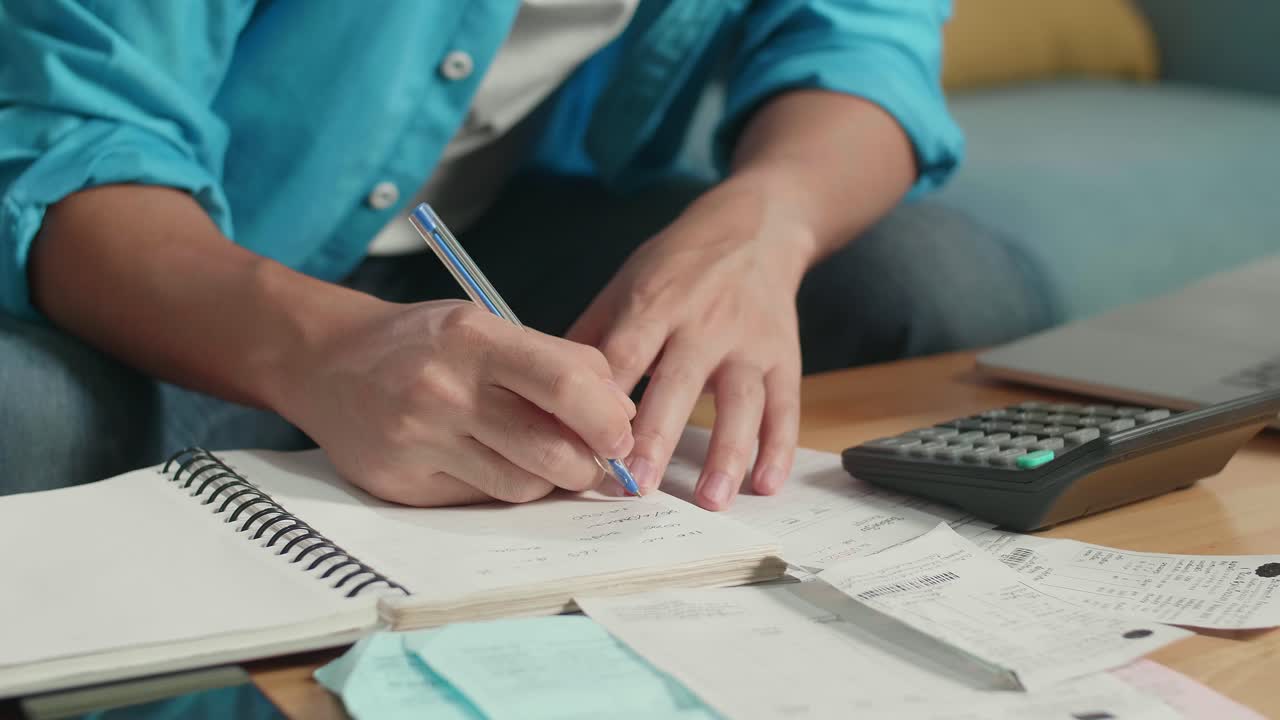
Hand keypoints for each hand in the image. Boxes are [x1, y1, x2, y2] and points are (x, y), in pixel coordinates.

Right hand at [277, 299, 635, 505]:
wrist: (324, 361)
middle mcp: (443, 390)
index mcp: (472, 339)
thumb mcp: (484, 326)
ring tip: (533, 454)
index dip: (608, 418)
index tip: (622, 434)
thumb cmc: (421, 343)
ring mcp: (418, 442)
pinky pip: (480, 501)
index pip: (565, 384)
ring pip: (522, 486)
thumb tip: (621, 414)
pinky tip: (483, 460)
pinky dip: (499, 487)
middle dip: (589, 464)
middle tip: (593, 458)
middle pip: (552, 450)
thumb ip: (556, 363)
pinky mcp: (401, 485)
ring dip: (546, 479)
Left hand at [568, 177, 814, 508]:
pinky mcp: (784, 357)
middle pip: (680, 383)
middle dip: (658, 435)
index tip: (586, 448)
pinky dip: (778, 449)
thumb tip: (542, 390)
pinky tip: (765, 485)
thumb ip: (591, 337)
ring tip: (709, 501)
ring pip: (741, 401)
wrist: (755, 227)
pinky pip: (785, 408)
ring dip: (727, 453)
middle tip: (638, 485)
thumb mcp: (627, 283)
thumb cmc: (678, 265)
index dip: (605, 402)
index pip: (626, 356)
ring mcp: (748, 342)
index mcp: (655, 303)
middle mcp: (704, 323)